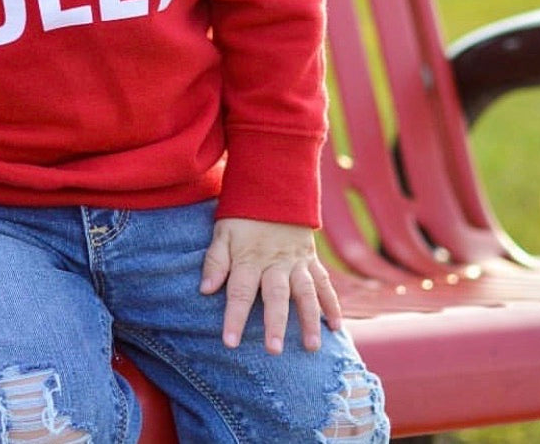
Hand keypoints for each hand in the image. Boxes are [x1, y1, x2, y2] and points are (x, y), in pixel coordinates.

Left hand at [199, 217, 341, 354]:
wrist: (272, 188)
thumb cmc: (242, 216)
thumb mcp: (223, 232)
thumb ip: (215, 261)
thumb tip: (204, 289)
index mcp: (249, 258)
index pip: (239, 291)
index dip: (234, 317)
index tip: (230, 342)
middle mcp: (274, 263)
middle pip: (275, 296)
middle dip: (275, 323)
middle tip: (274, 351)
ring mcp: (295, 262)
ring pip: (304, 292)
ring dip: (308, 319)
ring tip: (311, 347)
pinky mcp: (311, 260)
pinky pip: (324, 283)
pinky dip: (331, 304)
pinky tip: (335, 326)